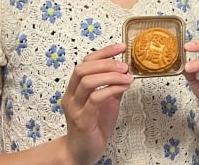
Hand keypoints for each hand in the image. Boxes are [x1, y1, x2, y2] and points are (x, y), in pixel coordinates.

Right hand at [62, 43, 132, 164]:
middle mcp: (71, 96)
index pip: (85, 62)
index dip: (103, 52)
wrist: (82, 152)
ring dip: (111, 76)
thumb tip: (127, 71)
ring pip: (87, 82)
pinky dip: (111, 90)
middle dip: (106, 63)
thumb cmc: (93, 126)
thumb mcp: (107, 101)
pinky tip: (123, 89)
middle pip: (82, 69)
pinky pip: (95, 99)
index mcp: (75, 88)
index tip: (121, 47)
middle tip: (125, 65)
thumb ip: (113, 86)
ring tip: (127, 77)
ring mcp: (75, 108)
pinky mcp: (82, 120)